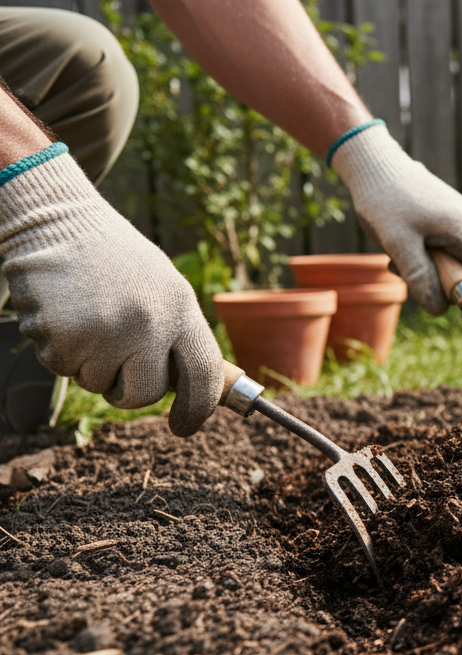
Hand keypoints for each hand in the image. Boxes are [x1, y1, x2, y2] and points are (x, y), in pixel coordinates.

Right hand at [0, 146, 223, 436]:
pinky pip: (62, 368)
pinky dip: (58, 350)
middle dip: (128, 391)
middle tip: (115, 366)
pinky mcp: (64, 336)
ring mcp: (106, 332)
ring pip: (97, 384)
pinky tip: (62, 312)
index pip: (204, 373)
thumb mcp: (164, 287)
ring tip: (86, 316)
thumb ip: (177, 333)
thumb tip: (196, 389)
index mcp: (182, 308)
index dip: (199, 408)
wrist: (56, 220)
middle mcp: (149, 323)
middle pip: (144, 394)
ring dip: (87, 363)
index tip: (186, 427)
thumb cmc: (115, 260)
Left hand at [331, 122, 461, 313]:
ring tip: (397, 262)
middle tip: (421, 293)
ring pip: (454, 254)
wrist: (371, 161)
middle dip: (448, 284)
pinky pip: (443, 242)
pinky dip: (426, 254)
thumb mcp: (397, 243)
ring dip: (432, 269)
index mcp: (461, 227)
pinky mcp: (443, 210)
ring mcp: (455, 213)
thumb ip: (419, 277)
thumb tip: (438, 309)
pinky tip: (399, 248)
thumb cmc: (383, 200)